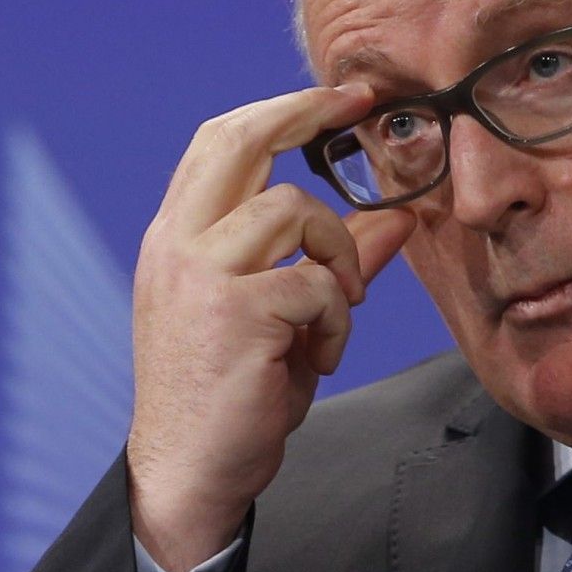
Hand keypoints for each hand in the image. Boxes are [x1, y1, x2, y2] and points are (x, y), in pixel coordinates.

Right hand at [127, 84, 417, 571]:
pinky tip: (319, 357)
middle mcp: (178, 244)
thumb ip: (332, 263)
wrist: (188, 474)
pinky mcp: (234, 311)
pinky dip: (334, 321)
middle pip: (241, 138)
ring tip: (335, 312)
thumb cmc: (230, 397)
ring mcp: (201, 274)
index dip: (281, 109)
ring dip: (337, 257)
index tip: (338, 97)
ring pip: (294, 210)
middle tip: (359, 106)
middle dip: (305, 110)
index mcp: (176, 238)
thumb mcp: (284, 319)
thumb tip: (395, 217)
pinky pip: (317, 284)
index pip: (220, 141)